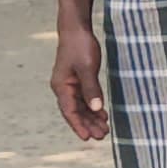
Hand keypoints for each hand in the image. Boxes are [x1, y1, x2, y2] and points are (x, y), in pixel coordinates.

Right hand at [51, 26, 110, 141]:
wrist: (76, 29)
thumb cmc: (80, 46)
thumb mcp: (88, 67)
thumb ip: (91, 88)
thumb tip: (96, 108)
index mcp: (61, 86)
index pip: (69, 111)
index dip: (79, 125)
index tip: (88, 138)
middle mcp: (63, 88)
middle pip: (75, 111)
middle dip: (88, 124)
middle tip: (102, 136)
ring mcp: (70, 84)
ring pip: (80, 106)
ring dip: (91, 118)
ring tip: (105, 129)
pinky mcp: (77, 80)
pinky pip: (84, 98)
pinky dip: (93, 107)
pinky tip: (102, 114)